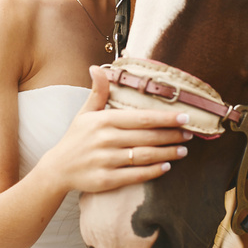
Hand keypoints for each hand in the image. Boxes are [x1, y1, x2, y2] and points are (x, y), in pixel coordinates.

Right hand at [42, 66, 192, 193]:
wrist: (57, 168)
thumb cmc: (76, 138)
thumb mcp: (85, 113)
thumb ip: (98, 91)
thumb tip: (97, 67)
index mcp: (104, 120)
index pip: (141, 118)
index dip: (165, 118)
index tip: (184, 117)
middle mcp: (106, 139)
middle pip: (147, 137)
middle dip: (172, 135)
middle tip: (190, 134)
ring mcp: (106, 160)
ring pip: (145, 156)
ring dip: (167, 153)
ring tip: (183, 150)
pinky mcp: (106, 180)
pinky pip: (136, 175)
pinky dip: (154, 171)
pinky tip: (167, 166)